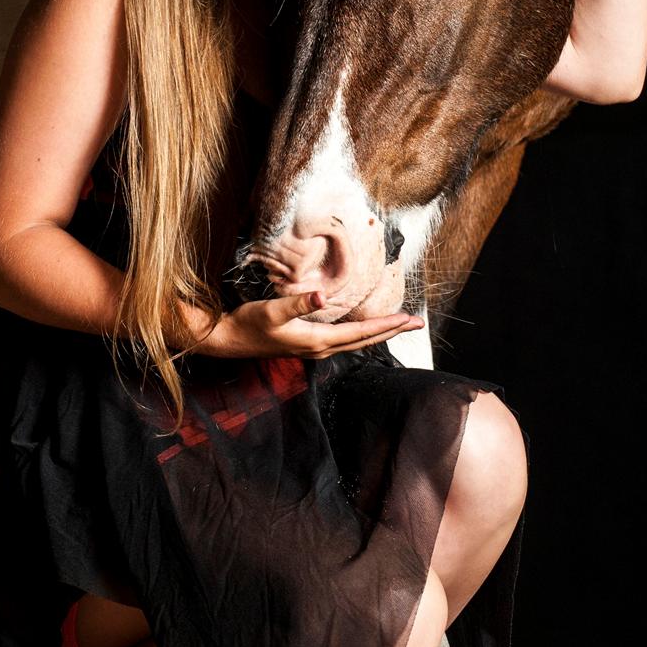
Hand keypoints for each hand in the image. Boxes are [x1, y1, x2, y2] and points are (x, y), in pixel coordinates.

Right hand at [190, 289, 425, 359]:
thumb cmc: (249, 323)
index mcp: (317, 340)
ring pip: (356, 342)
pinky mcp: (307, 345)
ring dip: (378, 332)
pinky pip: (344, 340)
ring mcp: (314, 349)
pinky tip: (364, 329)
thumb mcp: (272, 310)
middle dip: (391, 331)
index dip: (387, 325)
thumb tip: (322, 296)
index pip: (361, 333)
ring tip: (397, 324)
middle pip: (365, 340)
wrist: (228, 340)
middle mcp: (321, 349)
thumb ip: (298, 303)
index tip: (409, 319)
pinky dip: (361, 334)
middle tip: (417, 323)